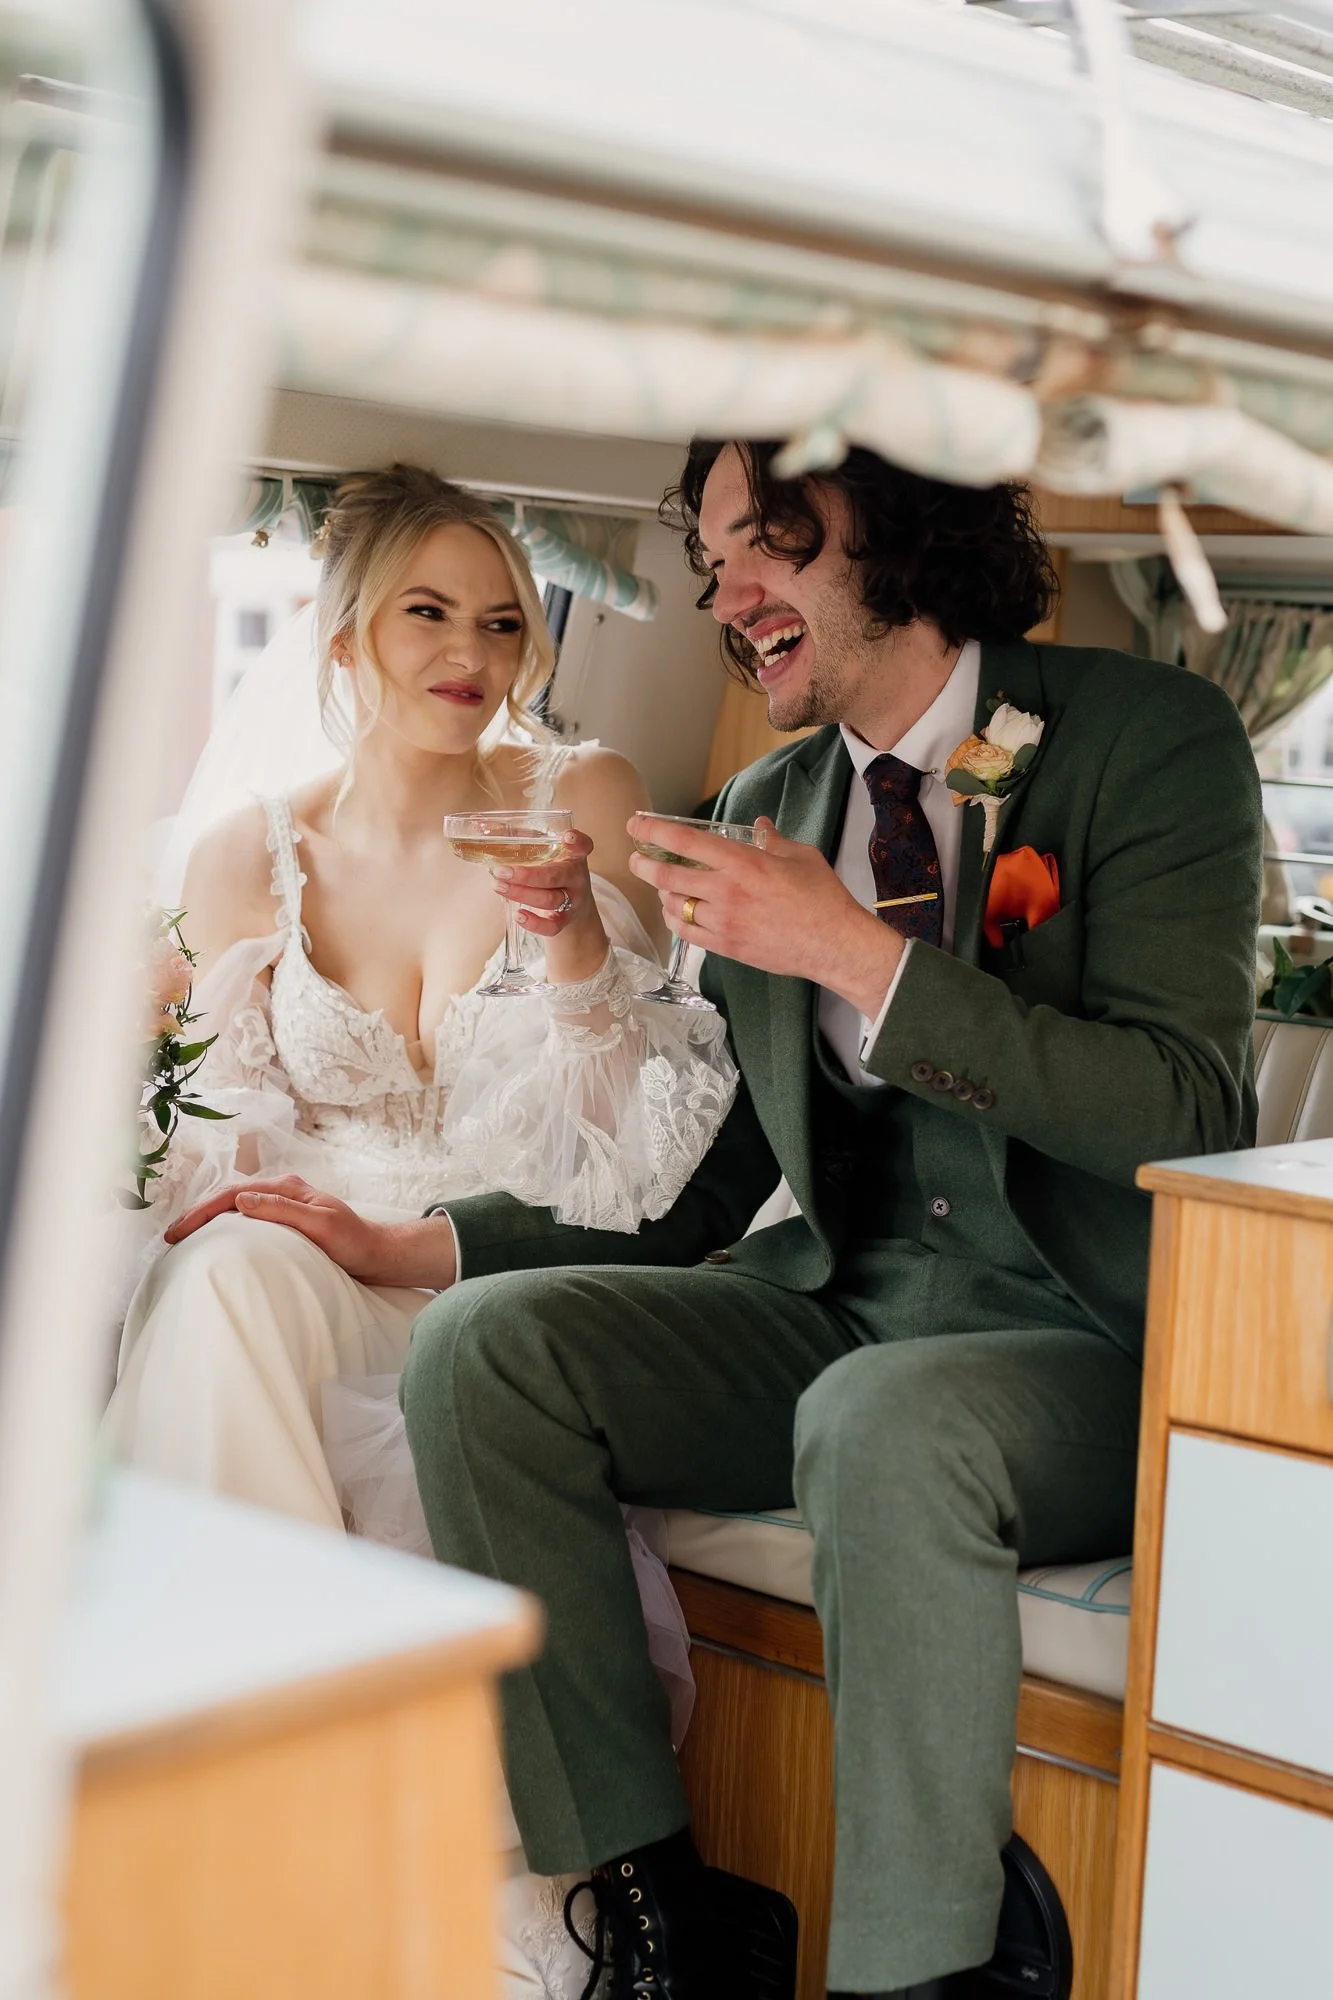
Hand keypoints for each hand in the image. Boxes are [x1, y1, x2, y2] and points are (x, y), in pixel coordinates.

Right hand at [163, 1175, 457, 1288]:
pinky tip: (213, 1243)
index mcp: (286, 1187)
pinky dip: (224, 1229)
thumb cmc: (355, 1242)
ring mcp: (282, 1207)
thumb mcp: (322, 1225)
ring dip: (207, 1221)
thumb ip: (284, 1210)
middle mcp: (281, 1192)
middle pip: (227, 1197)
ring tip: (183, 1240)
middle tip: (170, 1237)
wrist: (378, 1255)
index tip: (179, 1231)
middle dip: (197, 1214)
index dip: (202, 1211)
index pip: (233, 1193)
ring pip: (234, 1208)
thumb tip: (241, 1198)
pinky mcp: (284, 1224)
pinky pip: (245, 1221)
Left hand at [492, 827, 608, 983]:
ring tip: (498, 886)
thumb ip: (516, 838)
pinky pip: (552, 926)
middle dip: (526, 875)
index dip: (577, 842)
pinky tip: (518, 915)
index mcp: (572, 855)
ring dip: (521, 894)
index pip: (583, 846)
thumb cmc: (550, 869)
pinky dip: (535, 923)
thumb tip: (479, 826)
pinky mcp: (566, 920)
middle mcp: (576, 877)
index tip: (566, 837)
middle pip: (555, 876)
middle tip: (501, 871)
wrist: (572, 903)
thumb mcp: (542, 852)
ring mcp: (573, 900)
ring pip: (550, 899)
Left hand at [627, 812, 903, 1016]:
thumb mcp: (801, 856)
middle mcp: (726, 892)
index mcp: (743, 863)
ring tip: (662, 885)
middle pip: (668, 875)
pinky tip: (676, 911)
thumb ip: (773, 840)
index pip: (686, 841)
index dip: (655, 830)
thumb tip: (760, 827)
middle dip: (644, 864)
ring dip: (661, 892)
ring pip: (674, 905)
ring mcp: (723, 922)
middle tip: (636, 858)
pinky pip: (686, 932)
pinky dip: (675, 919)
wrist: (834, 944)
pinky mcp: (726, 947)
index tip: (637, 824)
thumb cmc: (822, 897)